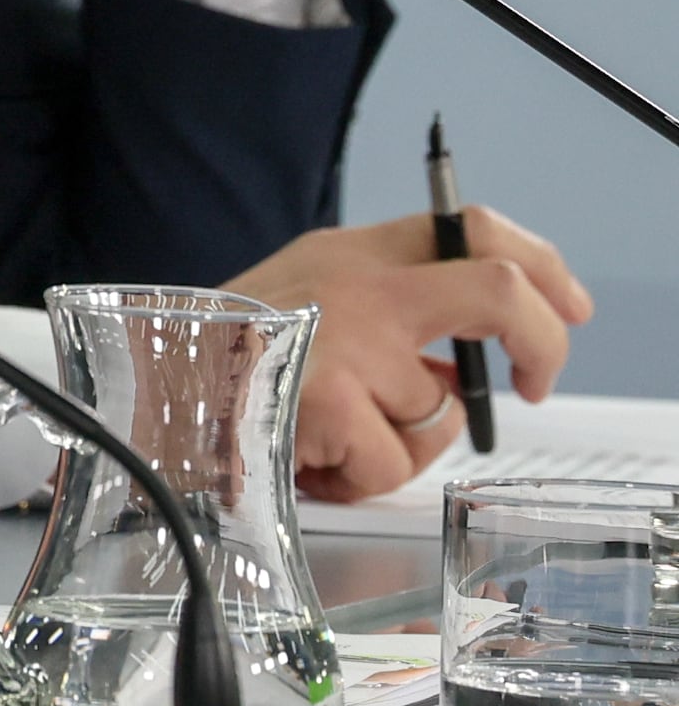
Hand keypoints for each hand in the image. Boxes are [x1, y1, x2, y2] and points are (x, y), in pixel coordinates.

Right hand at [229, 205, 590, 499]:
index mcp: (349, 253)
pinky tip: (307, 460)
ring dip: (396, 445)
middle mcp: (356, 284)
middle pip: (498, 290)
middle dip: (542, 343)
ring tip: (325, 439)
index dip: (542, 265)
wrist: (137, 395)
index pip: (471, 227)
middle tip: (534, 384)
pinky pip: (392, 463)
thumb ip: (378, 316)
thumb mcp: (297, 305)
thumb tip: (451, 373)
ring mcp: (347, 340)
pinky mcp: (330, 399)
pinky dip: (357, 478)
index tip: (567, 307)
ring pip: (436, 412)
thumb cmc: (212, 361)